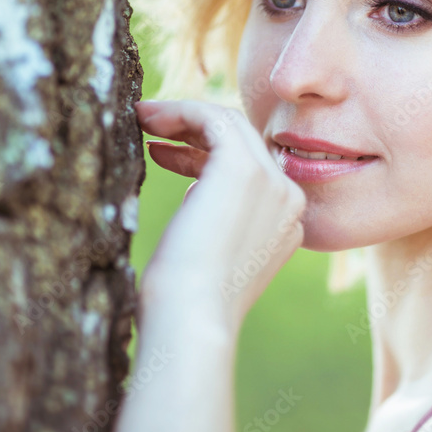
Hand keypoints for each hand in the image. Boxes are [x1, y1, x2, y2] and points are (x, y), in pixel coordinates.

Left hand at [134, 99, 305, 334]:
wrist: (192, 320)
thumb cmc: (185, 304)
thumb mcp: (211, 255)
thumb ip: (218, 223)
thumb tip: (197, 194)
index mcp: (286, 224)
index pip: (250, 168)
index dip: (203, 156)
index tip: (162, 154)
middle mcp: (288, 198)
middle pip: (243, 141)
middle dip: (194, 131)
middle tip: (151, 127)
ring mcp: (271, 181)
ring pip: (230, 124)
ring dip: (184, 116)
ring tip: (143, 118)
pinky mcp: (244, 167)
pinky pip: (213, 118)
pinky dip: (180, 111)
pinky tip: (148, 117)